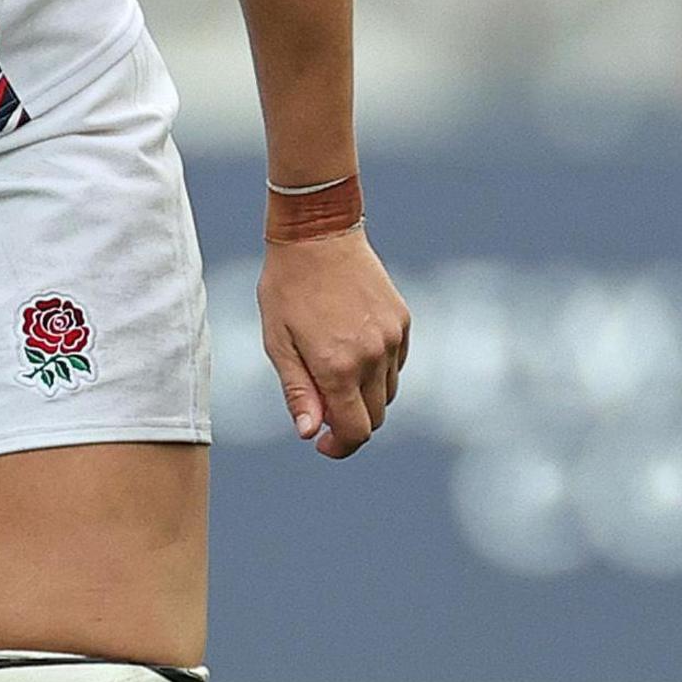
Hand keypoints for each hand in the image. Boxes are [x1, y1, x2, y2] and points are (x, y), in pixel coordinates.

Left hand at [258, 228, 411, 458]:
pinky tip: (352, 350)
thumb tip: (310, 433)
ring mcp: (393, 338)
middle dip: (350, 423)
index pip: (355, 431)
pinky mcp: (403, 320)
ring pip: (388, 392)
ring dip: (364, 396)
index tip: (322, 443)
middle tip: (321, 408)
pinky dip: (378, 370)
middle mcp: (373, 356)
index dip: (339, 446)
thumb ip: (298, 391)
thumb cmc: (287, 288)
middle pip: (375, 417)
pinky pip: (397, 364)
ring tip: (333, 372)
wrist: (318, 234)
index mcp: (339, 366)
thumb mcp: (278, 343)